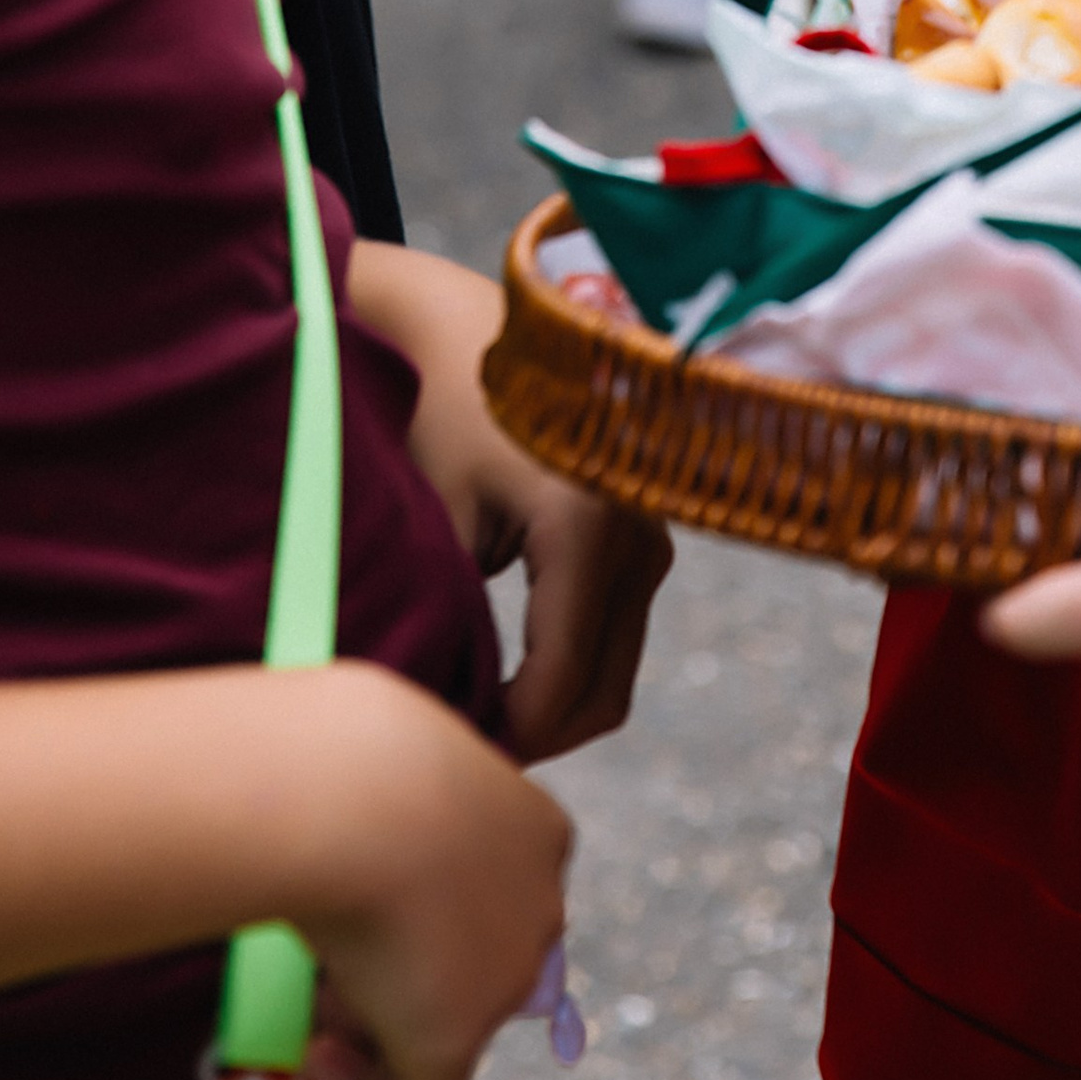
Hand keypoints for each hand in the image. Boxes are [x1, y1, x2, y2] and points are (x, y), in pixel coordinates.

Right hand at [294, 663, 571, 1079]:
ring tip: (314, 998)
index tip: (363, 904)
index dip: (427, 911)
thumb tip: (346, 831)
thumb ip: (398, 806)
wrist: (353, 792)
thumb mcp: (395, 761)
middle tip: (332, 967)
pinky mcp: (458, 1036)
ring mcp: (508, 975)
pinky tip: (320, 1054)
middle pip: (473, 962)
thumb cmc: (356, 752)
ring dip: (382, 1022)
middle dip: (405, 971)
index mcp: (539, 831)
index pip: (493, 893)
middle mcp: (541, 905)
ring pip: (446, 1023)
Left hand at [345, 246, 673, 762]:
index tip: (436, 757)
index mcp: (586, 528)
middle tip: (447, 754)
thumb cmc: (431, 412)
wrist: (466, 322)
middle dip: (528, 739)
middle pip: (600, 696)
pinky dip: (562, 673)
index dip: (501, 743)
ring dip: (546, 710)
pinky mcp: (642, 537)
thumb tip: (441, 732)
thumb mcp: (431, 522)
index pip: (559, 687)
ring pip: (610, 674)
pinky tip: (498, 680)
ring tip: (465, 719)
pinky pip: (611, 637)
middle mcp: (638, 535)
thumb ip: (448, 626)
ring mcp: (650, 536)